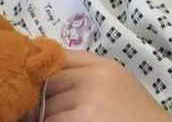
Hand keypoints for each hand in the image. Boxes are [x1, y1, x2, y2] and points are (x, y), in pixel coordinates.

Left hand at [40, 50, 171, 121]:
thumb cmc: (137, 114)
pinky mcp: (84, 119)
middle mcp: (95, 75)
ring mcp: (89, 97)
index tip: (33, 80)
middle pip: (49, 79)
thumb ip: (89, 73)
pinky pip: (53, 121)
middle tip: (33, 107)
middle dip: (40, 96)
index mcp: (103, 64)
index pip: (60, 56)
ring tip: (46, 120)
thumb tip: (49, 75)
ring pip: (48, 104)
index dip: (44, 68)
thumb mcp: (117, 82)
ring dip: (45, 116)